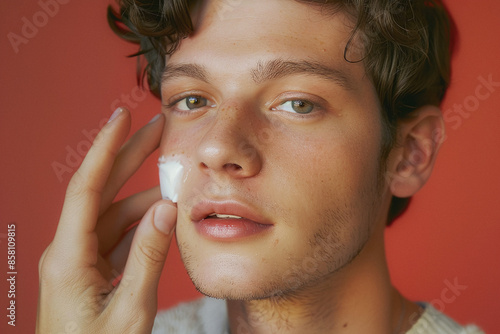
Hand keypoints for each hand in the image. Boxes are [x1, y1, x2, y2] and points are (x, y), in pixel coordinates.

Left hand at [37, 108, 175, 333]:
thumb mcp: (130, 309)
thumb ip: (148, 257)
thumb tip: (164, 209)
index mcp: (68, 257)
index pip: (86, 187)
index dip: (105, 148)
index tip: (121, 118)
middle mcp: (69, 251)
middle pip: (100, 190)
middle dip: (128, 156)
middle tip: (156, 129)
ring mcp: (79, 260)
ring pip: (112, 212)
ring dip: (141, 193)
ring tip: (173, 178)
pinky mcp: (90, 270)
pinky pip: (116, 234)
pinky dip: (140, 221)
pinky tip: (161, 212)